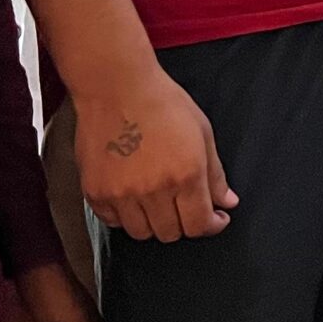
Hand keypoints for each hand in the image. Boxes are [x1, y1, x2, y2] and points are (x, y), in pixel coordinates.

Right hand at [73, 70, 234, 243]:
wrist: (116, 88)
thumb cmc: (163, 103)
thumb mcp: (202, 132)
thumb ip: (215, 174)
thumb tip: (227, 203)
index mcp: (185, 175)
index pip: (199, 225)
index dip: (211, 225)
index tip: (214, 219)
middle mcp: (154, 190)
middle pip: (170, 233)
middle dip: (183, 223)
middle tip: (184, 205)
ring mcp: (121, 194)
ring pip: (141, 233)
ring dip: (153, 222)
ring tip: (157, 200)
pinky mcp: (95, 193)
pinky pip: (113, 222)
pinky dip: (124, 216)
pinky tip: (131, 196)